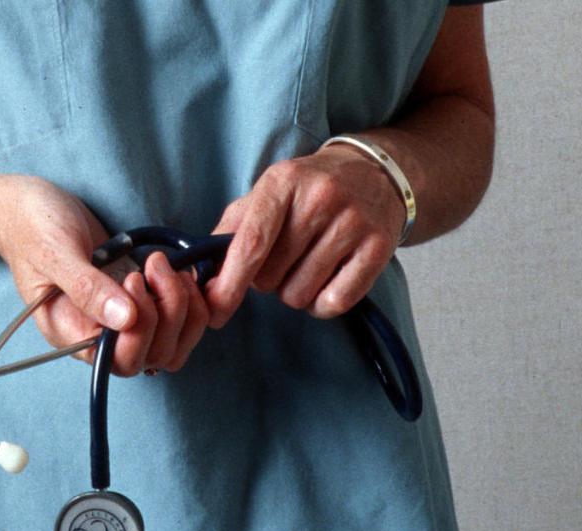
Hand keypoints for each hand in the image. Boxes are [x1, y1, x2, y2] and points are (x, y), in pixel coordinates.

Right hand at [0, 176, 209, 375]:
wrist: (28, 207)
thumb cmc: (32, 228)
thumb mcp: (55, 253)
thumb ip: (87, 288)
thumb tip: (125, 319)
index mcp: (72, 333)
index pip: (119, 359)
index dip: (140, 330)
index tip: (132, 280)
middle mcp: (99, 333)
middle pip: (153, 355)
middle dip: (168, 313)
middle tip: (154, 266)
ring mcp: (121, 316)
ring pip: (170, 339)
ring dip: (181, 305)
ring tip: (163, 264)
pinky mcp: (138, 295)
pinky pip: (173, 314)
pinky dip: (186, 295)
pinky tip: (177, 266)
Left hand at [205, 144, 403, 324]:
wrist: (375, 171)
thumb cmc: (308, 189)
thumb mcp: (268, 193)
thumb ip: (231, 229)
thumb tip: (202, 275)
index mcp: (283, 182)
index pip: (250, 242)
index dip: (229, 283)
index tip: (215, 309)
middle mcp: (320, 198)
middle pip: (271, 276)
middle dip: (266, 281)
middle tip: (283, 259)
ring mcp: (353, 222)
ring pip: (301, 294)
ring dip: (295, 292)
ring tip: (306, 266)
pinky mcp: (379, 247)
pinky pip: (336, 302)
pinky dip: (323, 303)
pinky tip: (327, 281)